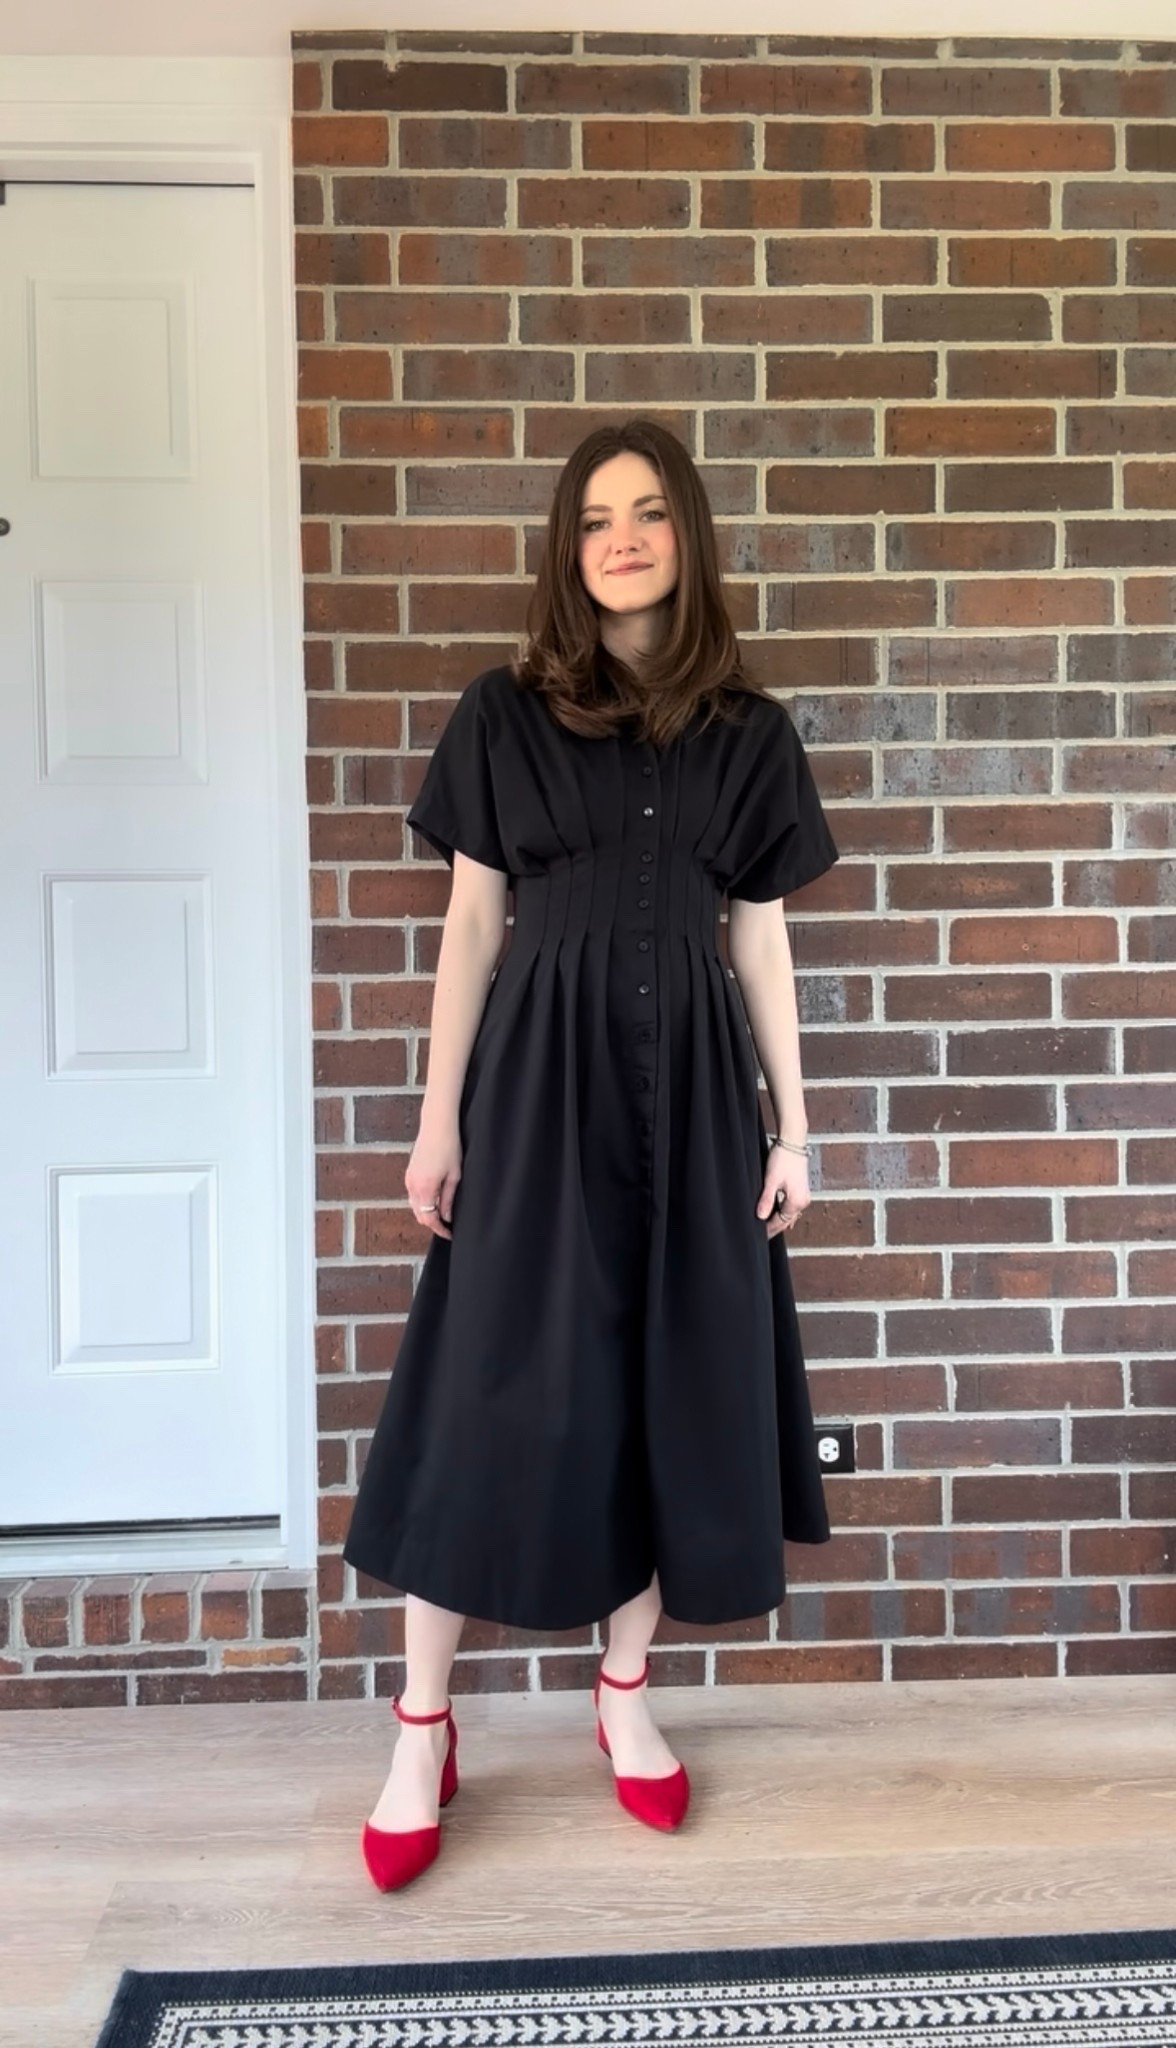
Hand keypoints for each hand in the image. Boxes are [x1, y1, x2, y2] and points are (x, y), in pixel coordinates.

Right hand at [406, 1124, 462, 1240]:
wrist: (437, 1124)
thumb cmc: (449, 1146)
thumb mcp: (454, 1176)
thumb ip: (448, 1199)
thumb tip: (447, 1216)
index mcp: (424, 1188)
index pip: (428, 1219)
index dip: (439, 1229)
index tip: (449, 1233)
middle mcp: (412, 1185)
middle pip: (419, 1214)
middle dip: (433, 1222)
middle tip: (448, 1225)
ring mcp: (409, 1178)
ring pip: (415, 1205)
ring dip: (427, 1211)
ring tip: (443, 1212)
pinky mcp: (409, 1172)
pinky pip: (413, 1194)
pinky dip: (422, 1201)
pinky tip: (435, 1198)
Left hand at [757, 1150, 809, 1238]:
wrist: (793, 1142)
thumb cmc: (783, 1158)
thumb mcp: (771, 1180)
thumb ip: (767, 1200)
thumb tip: (761, 1216)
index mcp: (796, 1201)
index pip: (781, 1222)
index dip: (769, 1229)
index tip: (760, 1235)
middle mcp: (803, 1200)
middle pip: (787, 1220)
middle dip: (775, 1226)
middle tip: (763, 1234)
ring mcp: (804, 1195)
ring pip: (790, 1213)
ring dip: (779, 1219)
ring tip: (768, 1226)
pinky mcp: (801, 1188)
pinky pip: (792, 1206)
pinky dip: (784, 1211)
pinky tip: (778, 1212)